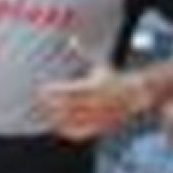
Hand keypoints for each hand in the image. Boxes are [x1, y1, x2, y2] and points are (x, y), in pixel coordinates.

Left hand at [36, 41, 151, 140]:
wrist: (136, 95)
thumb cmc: (114, 79)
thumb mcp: (100, 65)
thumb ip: (84, 55)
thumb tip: (73, 40)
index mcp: (95, 87)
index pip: (69, 90)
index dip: (54, 91)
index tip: (41, 90)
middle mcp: (96, 103)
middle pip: (68, 106)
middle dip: (50, 105)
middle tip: (36, 103)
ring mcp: (98, 116)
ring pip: (73, 120)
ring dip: (56, 118)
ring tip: (42, 115)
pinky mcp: (100, 126)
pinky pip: (82, 132)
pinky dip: (68, 131)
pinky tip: (57, 127)